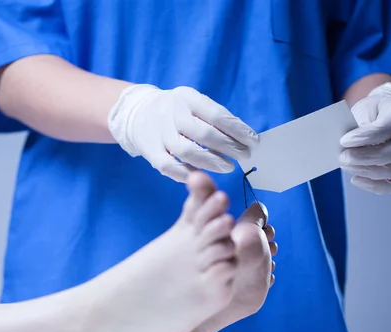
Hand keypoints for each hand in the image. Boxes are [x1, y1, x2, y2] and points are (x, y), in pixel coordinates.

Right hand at [108, 84, 256, 181]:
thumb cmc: (177, 111)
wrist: (137, 112)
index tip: (253, 142)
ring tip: (228, 167)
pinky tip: (202, 175)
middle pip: (203, 133)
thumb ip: (215, 117)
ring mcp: (158, 132)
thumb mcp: (193, 103)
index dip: (238, 130)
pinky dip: (187, 173)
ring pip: (187, 151)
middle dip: (228, 147)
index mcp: (186, 97)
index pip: (217, 115)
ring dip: (211, 162)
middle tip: (244, 156)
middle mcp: (171, 112)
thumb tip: (245, 138)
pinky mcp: (150, 150)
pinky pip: (170, 166)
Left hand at [339, 82, 390, 193]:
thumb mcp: (363, 109)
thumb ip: (356, 125)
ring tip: (345, 165)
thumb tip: (343, 146)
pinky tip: (355, 179)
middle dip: (363, 158)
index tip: (344, 140)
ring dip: (365, 171)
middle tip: (342, 156)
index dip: (366, 137)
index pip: (388, 128)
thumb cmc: (372, 111)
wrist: (386, 113)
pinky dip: (373, 185)